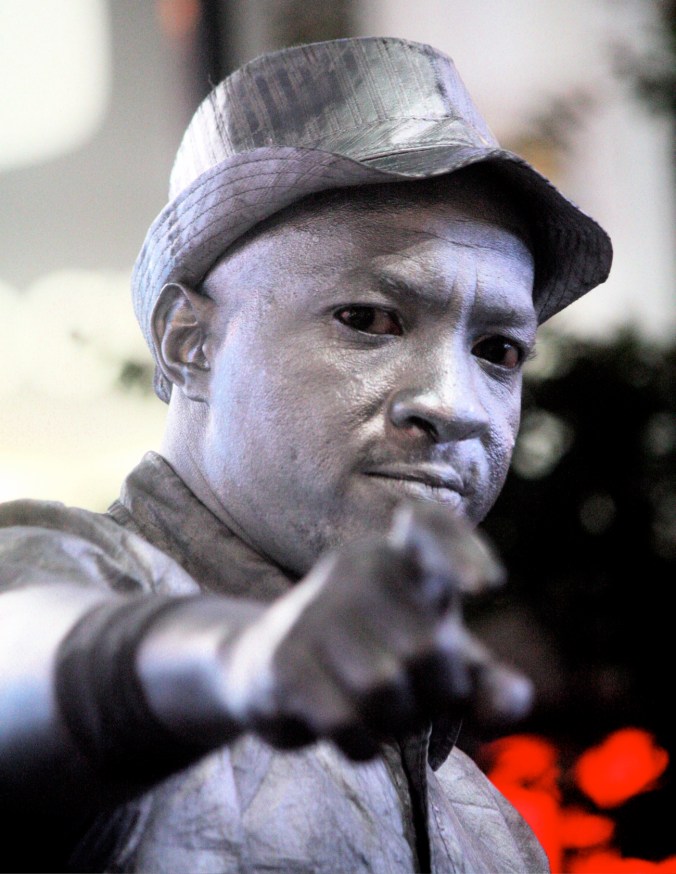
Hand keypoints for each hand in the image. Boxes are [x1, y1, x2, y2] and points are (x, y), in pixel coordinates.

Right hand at [222, 503, 532, 759]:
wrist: (266, 670)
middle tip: (413, 699)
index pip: (427, 523)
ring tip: (376, 711)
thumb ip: (485, 685)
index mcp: (396, 559)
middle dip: (435, 696)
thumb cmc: (369, 659)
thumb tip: (514, 703)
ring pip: (385, 689)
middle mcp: (354, 571)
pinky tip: (345, 728)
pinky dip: (360, 744)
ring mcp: (314, 612)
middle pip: (430, 647)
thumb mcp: (434, 666)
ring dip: (394, 724)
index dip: (462, 548)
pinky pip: (346, 722)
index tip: (490, 588)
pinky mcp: (284, 659)